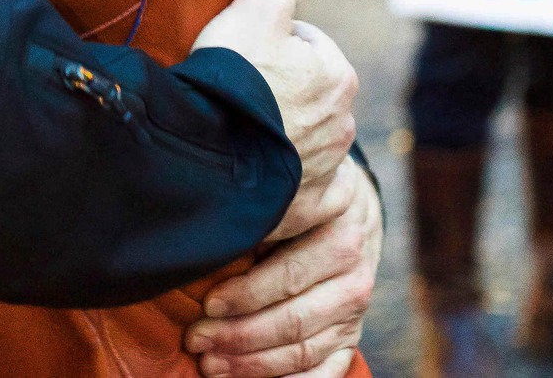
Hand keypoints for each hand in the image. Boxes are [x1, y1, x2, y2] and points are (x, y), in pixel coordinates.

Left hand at [183, 156, 381, 376]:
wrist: (350, 209)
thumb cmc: (300, 200)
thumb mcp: (287, 193)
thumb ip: (260, 216)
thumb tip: (207, 242)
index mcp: (338, 229)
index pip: (289, 270)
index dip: (246, 291)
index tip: (207, 302)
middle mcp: (354, 271)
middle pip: (293, 316)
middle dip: (238, 333)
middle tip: (195, 337)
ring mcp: (356, 307)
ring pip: (303, 347)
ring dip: (252, 363)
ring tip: (209, 363)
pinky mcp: (353, 333)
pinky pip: (328, 369)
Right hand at [193, 0, 358, 188]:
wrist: (209, 157)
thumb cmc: (233, 78)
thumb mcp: (252, 10)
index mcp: (338, 76)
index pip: (307, 45)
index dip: (270, 44)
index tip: (241, 54)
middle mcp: (343, 125)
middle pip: (307, 95)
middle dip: (280, 91)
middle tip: (236, 93)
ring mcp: (327, 170)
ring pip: (305, 141)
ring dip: (281, 135)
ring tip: (237, 132)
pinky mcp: (308, 208)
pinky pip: (306, 192)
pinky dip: (290, 183)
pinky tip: (261, 175)